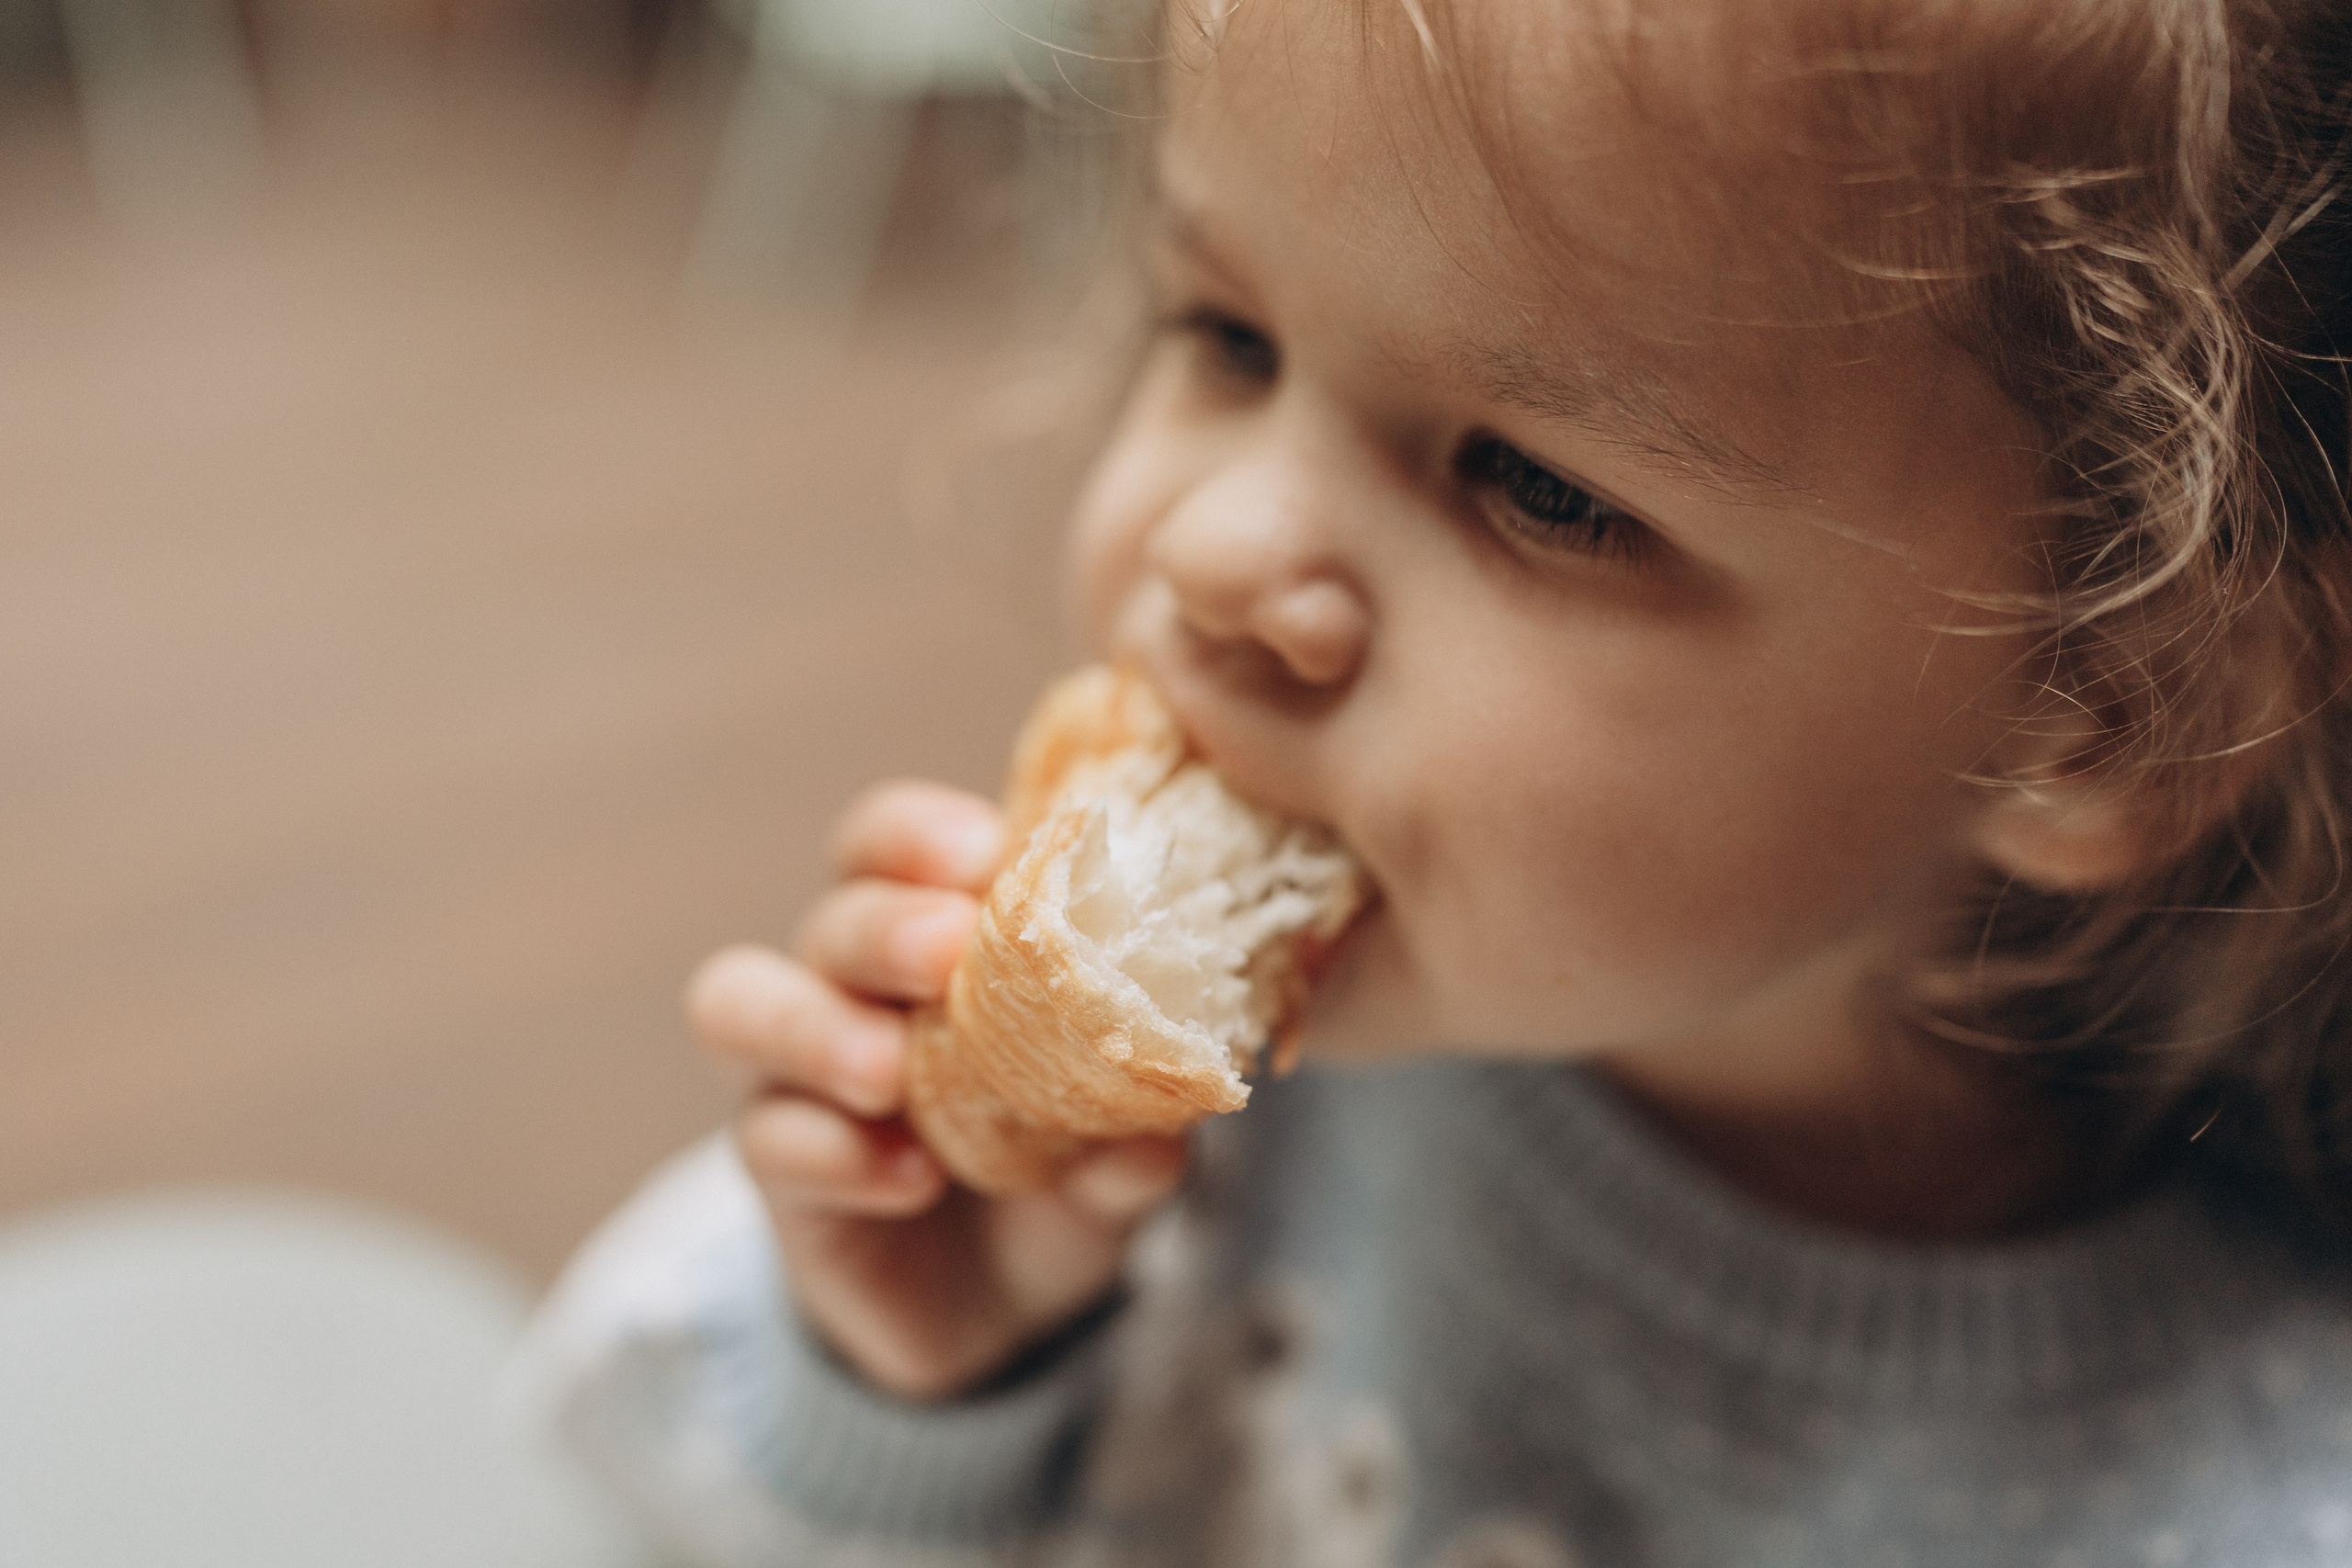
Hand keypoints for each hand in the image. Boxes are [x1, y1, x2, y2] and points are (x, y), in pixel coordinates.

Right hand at [689, 779, 1188, 1400]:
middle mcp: (853, 985)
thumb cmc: (1057, 1182)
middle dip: (884, 924)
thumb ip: (1133, 1143)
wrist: (996, 1316)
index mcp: (939, 939)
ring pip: (742, 1002)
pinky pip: (768, 1138)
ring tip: (888, 1071)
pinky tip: (910, 1180)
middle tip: (945, 949)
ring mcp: (802, 1074)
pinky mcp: (779, 1169)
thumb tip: (1161, 1132)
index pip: (894, 844)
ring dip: (817, 1024)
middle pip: (833, 915)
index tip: (985, 852)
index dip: (922, 834)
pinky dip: (835, 1153)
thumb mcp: (1115, 1166)